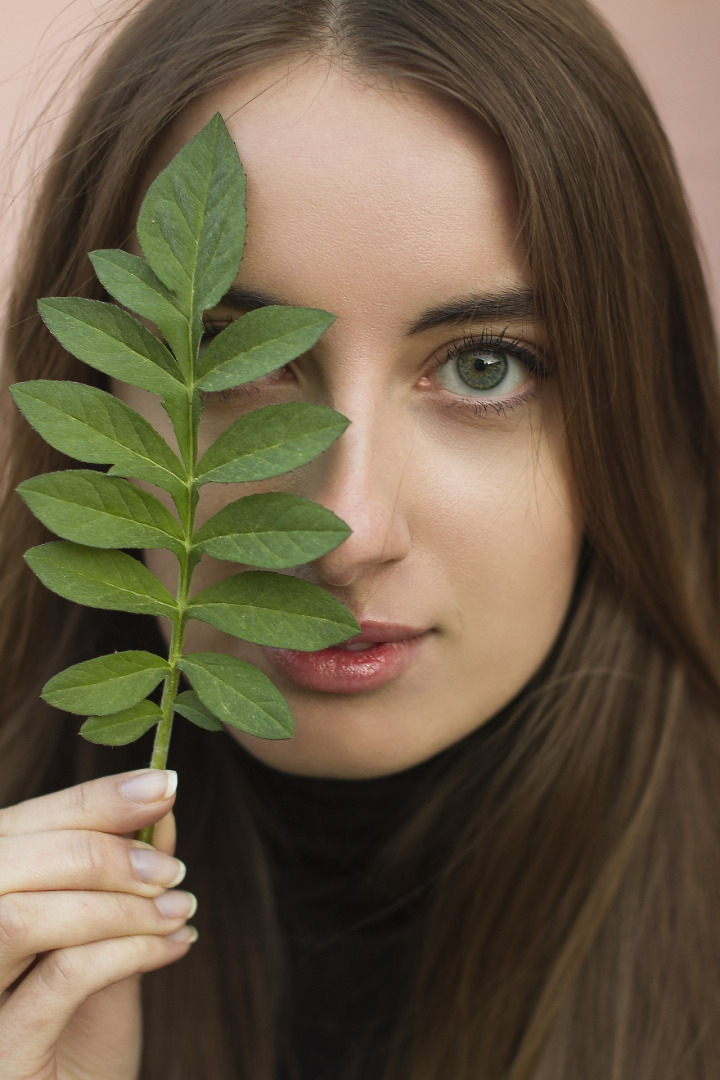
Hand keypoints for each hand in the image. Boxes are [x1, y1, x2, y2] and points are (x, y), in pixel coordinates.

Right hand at [0, 769, 196, 1079]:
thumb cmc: (83, 1032)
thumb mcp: (105, 939)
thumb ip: (119, 876)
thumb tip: (158, 803)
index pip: (20, 825)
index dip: (91, 799)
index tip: (162, 786)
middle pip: (11, 861)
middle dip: (103, 851)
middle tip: (172, 868)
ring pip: (22, 918)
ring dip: (115, 904)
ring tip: (178, 909)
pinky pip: (60, 978)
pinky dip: (127, 950)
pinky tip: (174, 945)